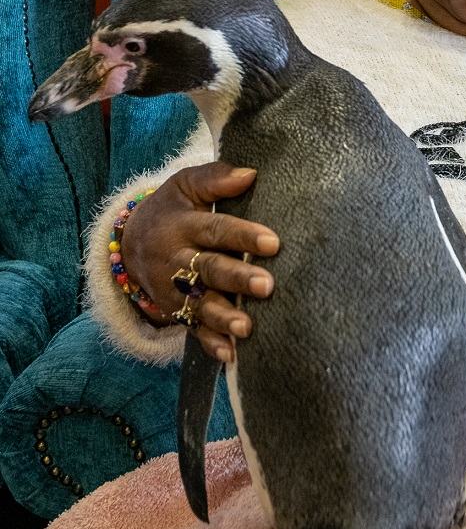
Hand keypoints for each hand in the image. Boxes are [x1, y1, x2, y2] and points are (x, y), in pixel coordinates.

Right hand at [120, 162, 279, 361]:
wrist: (130, 242)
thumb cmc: (173, 209)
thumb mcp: (185, 185)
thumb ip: (215, 178)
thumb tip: (250, 174)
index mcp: (183, 225)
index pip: (216, 229)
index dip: (243, 235)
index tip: (273, 242)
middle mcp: (177, 259)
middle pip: (209, 269)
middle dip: (237, 278)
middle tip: (267, 285)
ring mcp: (175, 289)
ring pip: (200, 304)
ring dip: (223, 317)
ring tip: (246, 327)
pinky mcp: (177, 311)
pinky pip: (193, 329)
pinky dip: (210, 344)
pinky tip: (229, 355)